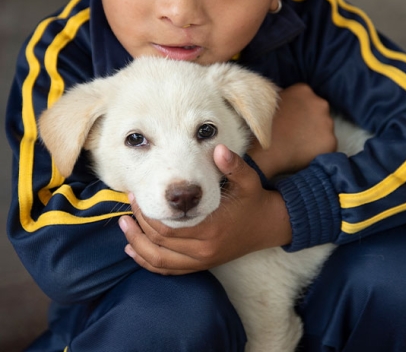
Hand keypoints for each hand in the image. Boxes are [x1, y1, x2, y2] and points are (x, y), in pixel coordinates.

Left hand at [119, 144, 290, 274]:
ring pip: (159, 260)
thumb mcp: (248, 180)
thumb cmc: (255, 200)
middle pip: (158, 243)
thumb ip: (233, 165)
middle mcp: (204, 250)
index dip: (147, 213)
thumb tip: (218, 148)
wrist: (270, 225)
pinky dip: (149, 262)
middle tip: (127, 207)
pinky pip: (169, 269)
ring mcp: (202, 261)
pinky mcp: (201, 265)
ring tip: (124, 227)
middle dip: (138, 225)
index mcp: (211, 228)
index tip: (136, 196)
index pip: (167, 227)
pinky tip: (135, 250)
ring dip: (138, 246)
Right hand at [251, 83, 336, 178]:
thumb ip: (284, 98)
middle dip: (310, 122)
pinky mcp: (331, 142)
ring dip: (316, 136)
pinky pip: (327, 146)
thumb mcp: (270, 102)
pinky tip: (304, 154)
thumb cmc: (262, 127)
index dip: (299, 111)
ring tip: (298, 145)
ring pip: (324, 129)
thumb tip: (287, 99)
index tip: (291, 121)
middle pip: (318, 112)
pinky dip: (319, 150)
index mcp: (304, 90)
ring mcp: (327, 122)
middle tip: (295, 134)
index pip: (306, 99)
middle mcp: (320, 103)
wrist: (264, 152)